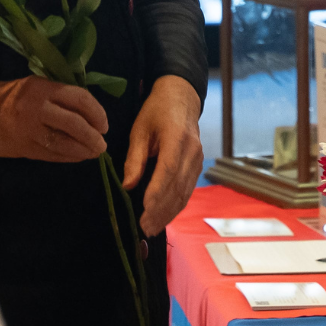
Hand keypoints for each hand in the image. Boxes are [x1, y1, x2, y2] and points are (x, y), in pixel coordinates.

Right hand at [0, 76, 108, 161]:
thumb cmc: (2, 96)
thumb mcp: (31, 86)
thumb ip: (56, 97)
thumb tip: (86, 111)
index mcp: (42, 87)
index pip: (79, 99)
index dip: (97, 112)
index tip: (104, 124)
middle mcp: (37, 107)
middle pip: (75, 123)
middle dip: (93, 136)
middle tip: (102, 144)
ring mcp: (28, 129)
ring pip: (64, 143)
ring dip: (82, 151)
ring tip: (93, 153)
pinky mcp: (21, 148)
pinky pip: (50, 154)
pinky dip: (66, 157)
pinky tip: (76, 157)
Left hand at [123, 75, 202, 235]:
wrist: (182, 97)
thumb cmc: (157, 110)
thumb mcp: (140, 128)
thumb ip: (134, 157)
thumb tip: (128, 185)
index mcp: (176, 137)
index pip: (168, 170)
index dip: (157, 193)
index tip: (144, 211)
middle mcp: (192, 150)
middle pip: (178, 186)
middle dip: (161, 210)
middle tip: (144, 228)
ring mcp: (198, 158)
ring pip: (185, 192)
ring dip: (169, 212)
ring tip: (151, 228)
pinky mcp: (198, 165)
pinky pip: (188, 189)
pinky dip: (176, 205)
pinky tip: (164, 216)